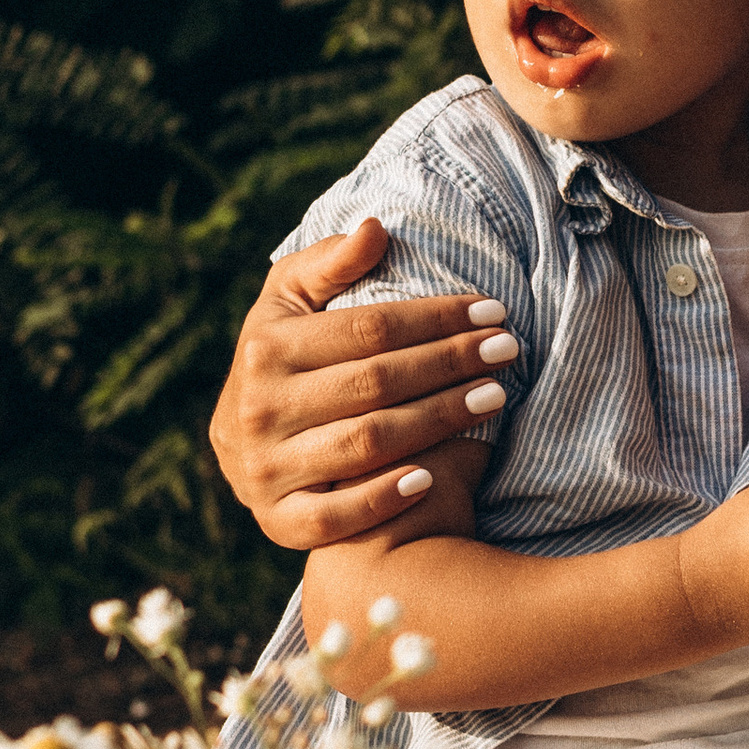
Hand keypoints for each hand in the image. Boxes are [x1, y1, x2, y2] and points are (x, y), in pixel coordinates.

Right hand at [208, 220, 523, 550]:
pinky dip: (381, 499)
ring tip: (495, 396)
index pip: (368, 329)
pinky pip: (332, 517)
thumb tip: (376, 228)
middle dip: (450, 362)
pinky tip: (433, 478)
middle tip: (508, 349)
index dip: (436, 318)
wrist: (240, 448)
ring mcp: (266, 468)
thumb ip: (328, 264)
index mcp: (265, 346)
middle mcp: (260, 407)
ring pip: (366, 443)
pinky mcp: (276, 520)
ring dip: (438, 420)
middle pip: (376, 382)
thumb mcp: (289, 302)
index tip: (493, 309)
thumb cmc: (284, 360)